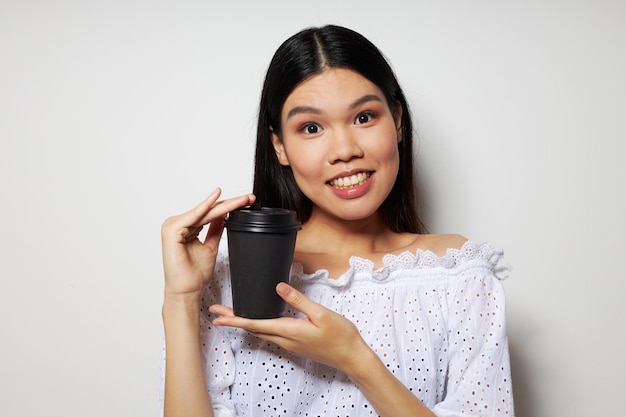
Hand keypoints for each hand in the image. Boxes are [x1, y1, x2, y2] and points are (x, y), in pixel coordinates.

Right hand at [161, 188, 254, 298]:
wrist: (187, 290)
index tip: (246, 202)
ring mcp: (172, 225)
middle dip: (231, 204)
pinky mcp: (172, 229)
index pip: (209, 213)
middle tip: (248, 198)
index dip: (229, 207)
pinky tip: (218, 198)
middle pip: (208, 210)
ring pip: (206, 212)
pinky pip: (195, 216)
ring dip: (225, 205)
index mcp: (184, 227)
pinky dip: (207, 207)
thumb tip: (225, 213)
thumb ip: (215, 228)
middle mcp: (176, 224)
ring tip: (243, 200)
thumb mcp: (210, 245)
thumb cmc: (194, 274)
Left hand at [210, 282, 369, 372]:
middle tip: (216, 312)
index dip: (235, 320)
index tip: (218, 317)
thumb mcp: (321, 313)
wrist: (352, 357)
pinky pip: (271, 334)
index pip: (255, 324)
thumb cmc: (340, 335)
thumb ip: (298, 300)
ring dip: (245, 323)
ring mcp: (290, 344)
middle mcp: (285, 340)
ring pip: (262, 332)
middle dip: (234, 320)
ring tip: (232, 315)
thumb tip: (278, 287)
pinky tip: (259, 320)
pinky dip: (259, 326)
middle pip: (253, 329)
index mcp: (289, 330)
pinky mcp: (295, 344)